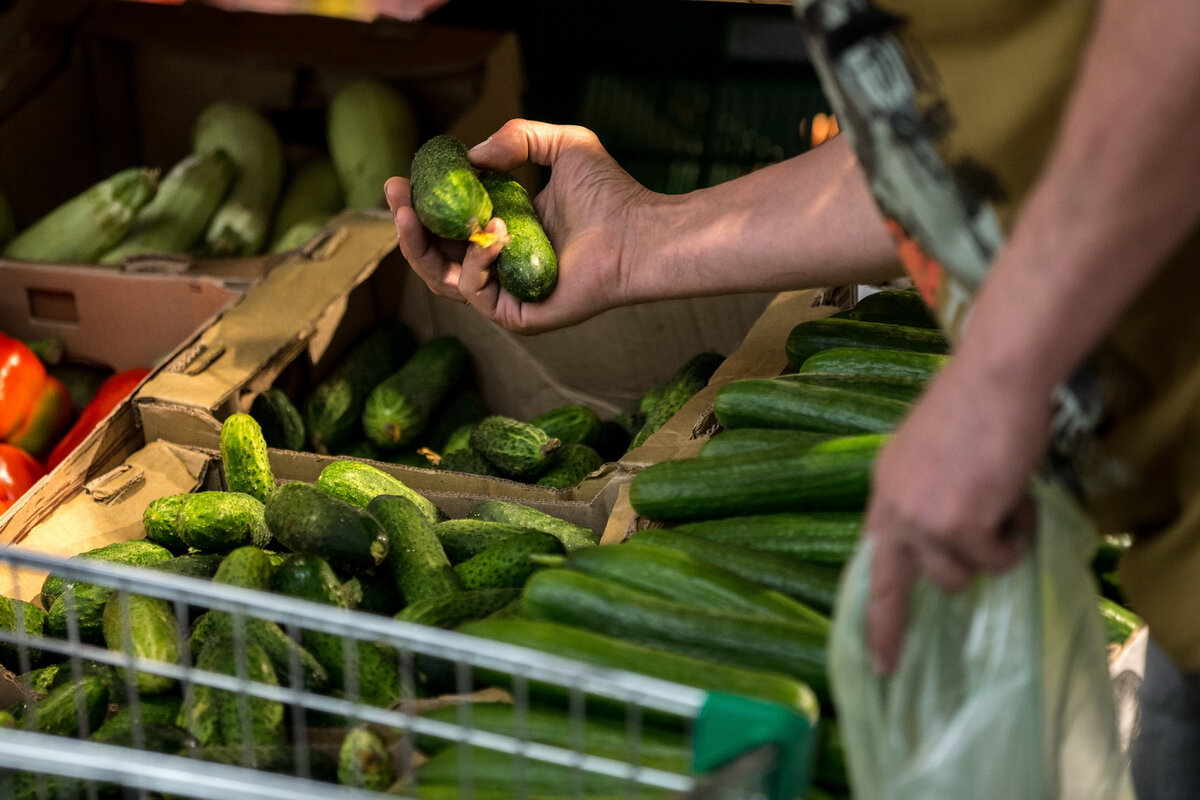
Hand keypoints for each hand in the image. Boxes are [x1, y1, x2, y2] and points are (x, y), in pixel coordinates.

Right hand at [386, 120, 654, 334]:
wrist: (639, 233)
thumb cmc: (611, 194)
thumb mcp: (561, 145)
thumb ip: (518, 138)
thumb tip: (472, 155)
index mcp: (504, 233)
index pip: (448, 228)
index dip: (420, 206)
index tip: (400, 180)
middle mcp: (501, 267)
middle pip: (434, 258)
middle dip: (406, 228)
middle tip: (394, 197)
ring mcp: (508, 295)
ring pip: (443, 281)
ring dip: (423, 246)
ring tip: (418, 213)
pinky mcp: (519, 317)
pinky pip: (476, 295)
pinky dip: (475, 263)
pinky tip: (493, 232)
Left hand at [864, 355, 1051, 674]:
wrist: (994, 379)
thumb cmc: (975, 406)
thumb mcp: (929, 456)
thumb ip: (926, 496)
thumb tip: (948, 538)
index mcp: (883, 492)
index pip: (872, 567)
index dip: (878, 618)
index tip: (879, 662)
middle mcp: (893, 511)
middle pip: (906, 584)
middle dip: (955, 571)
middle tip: (966, 573)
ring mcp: (921, 521)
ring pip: (960, 576)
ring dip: (991, 548)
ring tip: (1004, 502)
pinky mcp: (958, 526)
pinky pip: (998, 560)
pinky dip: (1017, 535)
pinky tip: (1016, 497)